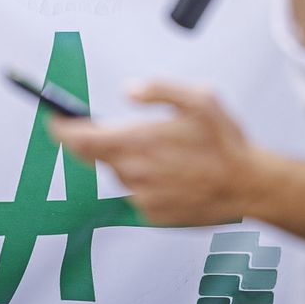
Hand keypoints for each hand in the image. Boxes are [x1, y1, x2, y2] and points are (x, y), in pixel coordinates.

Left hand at [48, 81, 257, 226]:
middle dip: (97, 140)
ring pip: (119, 172)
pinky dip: (147, 179)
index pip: (79, 139)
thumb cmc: (226, 143)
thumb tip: (130, 90)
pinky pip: (137, 192)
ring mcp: (142, 197)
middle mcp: (134, 172)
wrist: (250, 187)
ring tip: (166, 151)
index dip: (60, 128)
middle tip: (120, 128)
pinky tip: (175, 172)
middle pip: (93, 156)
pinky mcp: (152, 214)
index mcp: (139, 142)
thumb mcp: (199, 98)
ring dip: (129, 159)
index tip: (54, 119)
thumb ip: (159, 89)